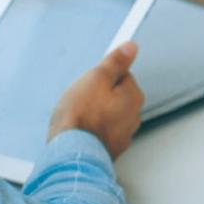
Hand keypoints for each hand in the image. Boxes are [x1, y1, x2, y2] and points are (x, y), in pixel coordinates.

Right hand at [49, 41, 145, 159]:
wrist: (69, 156)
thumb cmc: (80, 117)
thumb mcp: (96, 79)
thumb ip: (115, 62)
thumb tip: (131, 47)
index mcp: (134, 97)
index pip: (121, 76)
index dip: (100, 78)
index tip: (88, 85)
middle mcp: (133, 117)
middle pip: (114, 96)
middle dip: (97, 97)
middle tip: (80, 103)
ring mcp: (122, 136)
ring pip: (106, 115)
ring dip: (93, 115)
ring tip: (77, 120)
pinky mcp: (109, 150)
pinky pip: (100, 134)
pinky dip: (91, 132)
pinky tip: (78, 134)